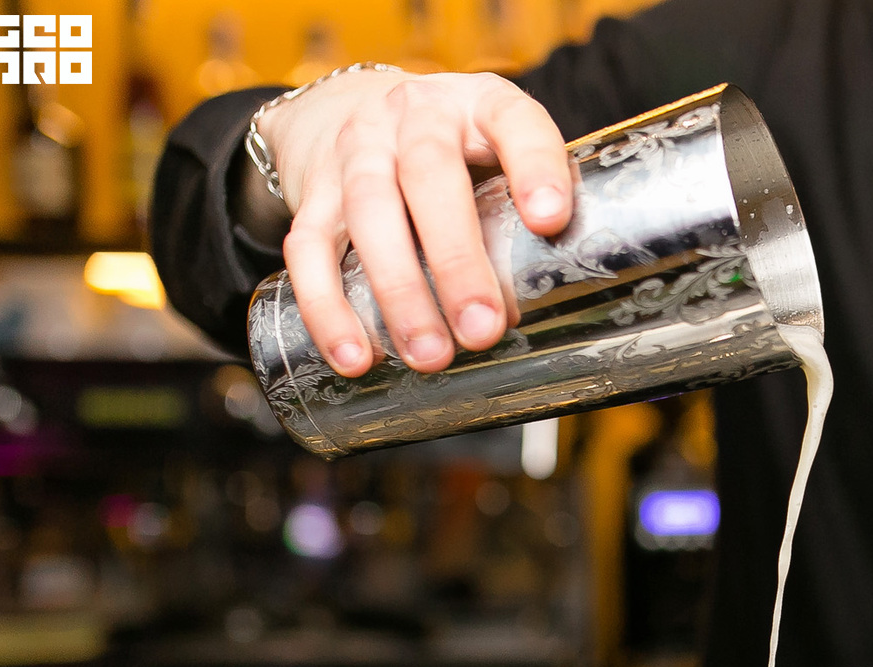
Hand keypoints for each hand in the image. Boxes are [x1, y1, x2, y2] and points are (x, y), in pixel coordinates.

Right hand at [257, 71, 573, 377]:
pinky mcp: (313, 191)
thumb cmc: (458, 151)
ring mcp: (355, 150)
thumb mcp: (504, 152)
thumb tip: (564, 301)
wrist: (357, 107)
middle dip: (456, 259)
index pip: (514, 121)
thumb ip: (530, 206)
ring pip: (368, 214)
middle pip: (427, 175)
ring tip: (429, 355)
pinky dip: (327, 307)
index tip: (551, 220)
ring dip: (398, 292)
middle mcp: (413, 116)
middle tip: (483, 329)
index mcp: (480, 104)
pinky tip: (354, 356)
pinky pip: (308, 249)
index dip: (535, 166)